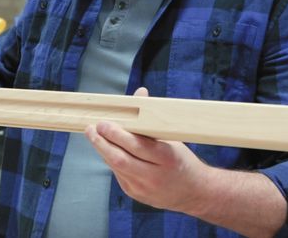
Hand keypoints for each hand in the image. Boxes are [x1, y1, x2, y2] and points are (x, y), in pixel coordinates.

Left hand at [85, 87, 211, 213]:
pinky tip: (107, 149)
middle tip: (91, 129)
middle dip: (102, 142)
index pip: (136, 145)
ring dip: (103, 150)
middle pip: (121, 159)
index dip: (117, 134)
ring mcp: (143, 188)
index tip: (103, 123)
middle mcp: (154, 176)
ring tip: (94, 136)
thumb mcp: (172, 138)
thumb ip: (152, 118)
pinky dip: (111, 160)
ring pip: (116, 167)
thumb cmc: (183, 160)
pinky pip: (119, 174)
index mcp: (167, 158)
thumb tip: (140, 92)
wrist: (195, 192)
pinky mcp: (135, 194)